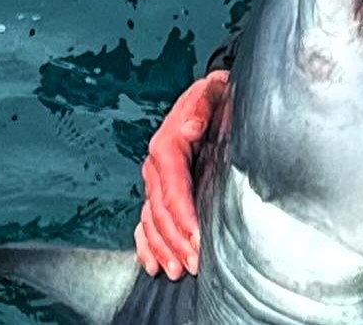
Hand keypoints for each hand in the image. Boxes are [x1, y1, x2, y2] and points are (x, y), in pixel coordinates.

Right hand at [135, 70, 228, 277]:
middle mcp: (156, 165)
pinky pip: (146, 221)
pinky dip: (146, 245)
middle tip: (194, 265)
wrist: (212, 95)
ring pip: (151, 220)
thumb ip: (202, 107)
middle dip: (176, 241)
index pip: (173, 188)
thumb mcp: (213, 91)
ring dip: (162, 248)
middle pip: (160, 211)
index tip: (198, 240)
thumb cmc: (217, 96)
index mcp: (168, 145)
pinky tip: (153, 264)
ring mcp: (155, 180)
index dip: (184, 217)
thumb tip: (190, 128)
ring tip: (177, 271)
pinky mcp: (158, 189)